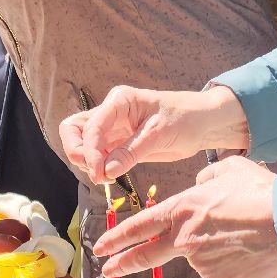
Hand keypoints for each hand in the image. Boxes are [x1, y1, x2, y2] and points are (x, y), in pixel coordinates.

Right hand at [59, 85, 249, 184]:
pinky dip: (97, 166)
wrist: (201, 123)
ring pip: (82, 143)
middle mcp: (110, 112)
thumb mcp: (159, 135)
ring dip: (86, 161)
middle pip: (74, 129)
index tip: (100, 173)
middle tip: (95, 173)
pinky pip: (97, 154)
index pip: (91, 126)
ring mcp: (112, 128)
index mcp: (119, 101)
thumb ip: (131, 152)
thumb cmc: (184, 119)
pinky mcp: (117, 143)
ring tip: (106, 176)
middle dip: (78, 152)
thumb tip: (106, 171)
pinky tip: (110, 175)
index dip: (90, 151)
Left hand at [91, 157, 276, 277]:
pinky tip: (248, 252)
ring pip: (201, 258)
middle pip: (147, 255)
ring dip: (214, 251)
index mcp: (182, 210)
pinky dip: (230, 265)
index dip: (118, 237)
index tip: (101, 246)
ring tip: (242, 236)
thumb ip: (209, 176)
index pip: (141, 226)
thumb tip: (202, 182)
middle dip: (123, 263)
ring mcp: (200, 263)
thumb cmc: (259, 193)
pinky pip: (220, 272)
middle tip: (108, 270)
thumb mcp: (230, 170)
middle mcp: (184, 239)